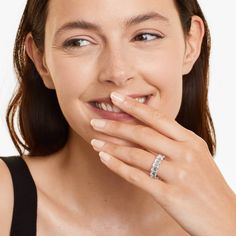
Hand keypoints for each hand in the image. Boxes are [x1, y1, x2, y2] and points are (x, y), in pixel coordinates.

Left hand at [90, 92, 235, 235]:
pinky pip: (137, 177)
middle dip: (116, 126)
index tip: (116, 97)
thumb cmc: (207, 184)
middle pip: (143, 134)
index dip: (134, 106)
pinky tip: (104, 158)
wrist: (226, 218)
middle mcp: (184, 153)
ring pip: (136, 155)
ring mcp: (177, 174)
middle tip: (95, 122)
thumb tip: (148, 131)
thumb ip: (174, 142)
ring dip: (111, 147)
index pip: (157, 118)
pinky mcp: (170, 195)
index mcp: (190, 141)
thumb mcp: (196, 155)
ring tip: (94, 141)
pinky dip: (117, 166)